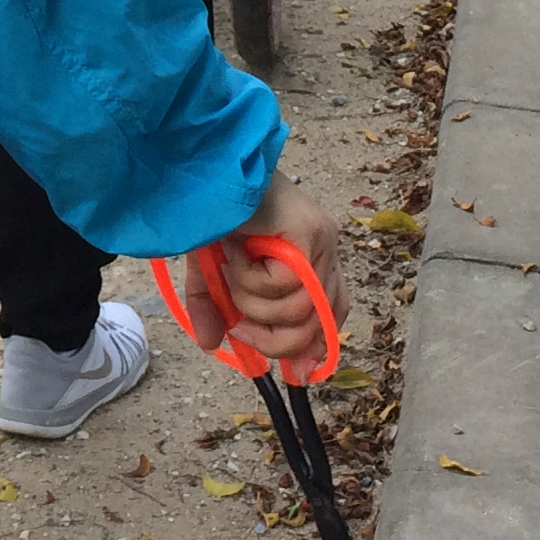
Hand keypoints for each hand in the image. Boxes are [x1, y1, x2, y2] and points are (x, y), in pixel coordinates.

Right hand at [175, 176, 345, 368]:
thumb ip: (214, 306)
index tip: (294, 372)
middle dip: (275, 340)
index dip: (314, 347)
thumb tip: (210, 345)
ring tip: (233, 269)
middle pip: (318, 325)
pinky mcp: (310, 232)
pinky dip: (250, 277)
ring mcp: (321, 240)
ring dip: (252, 300)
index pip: (333, 314)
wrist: (206, 167)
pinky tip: (238, 251)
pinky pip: (283, 285)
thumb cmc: (212, 210)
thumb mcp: (211, 270)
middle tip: (240, 328)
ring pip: (297, 310)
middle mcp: (325, 249)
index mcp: (312, 256)